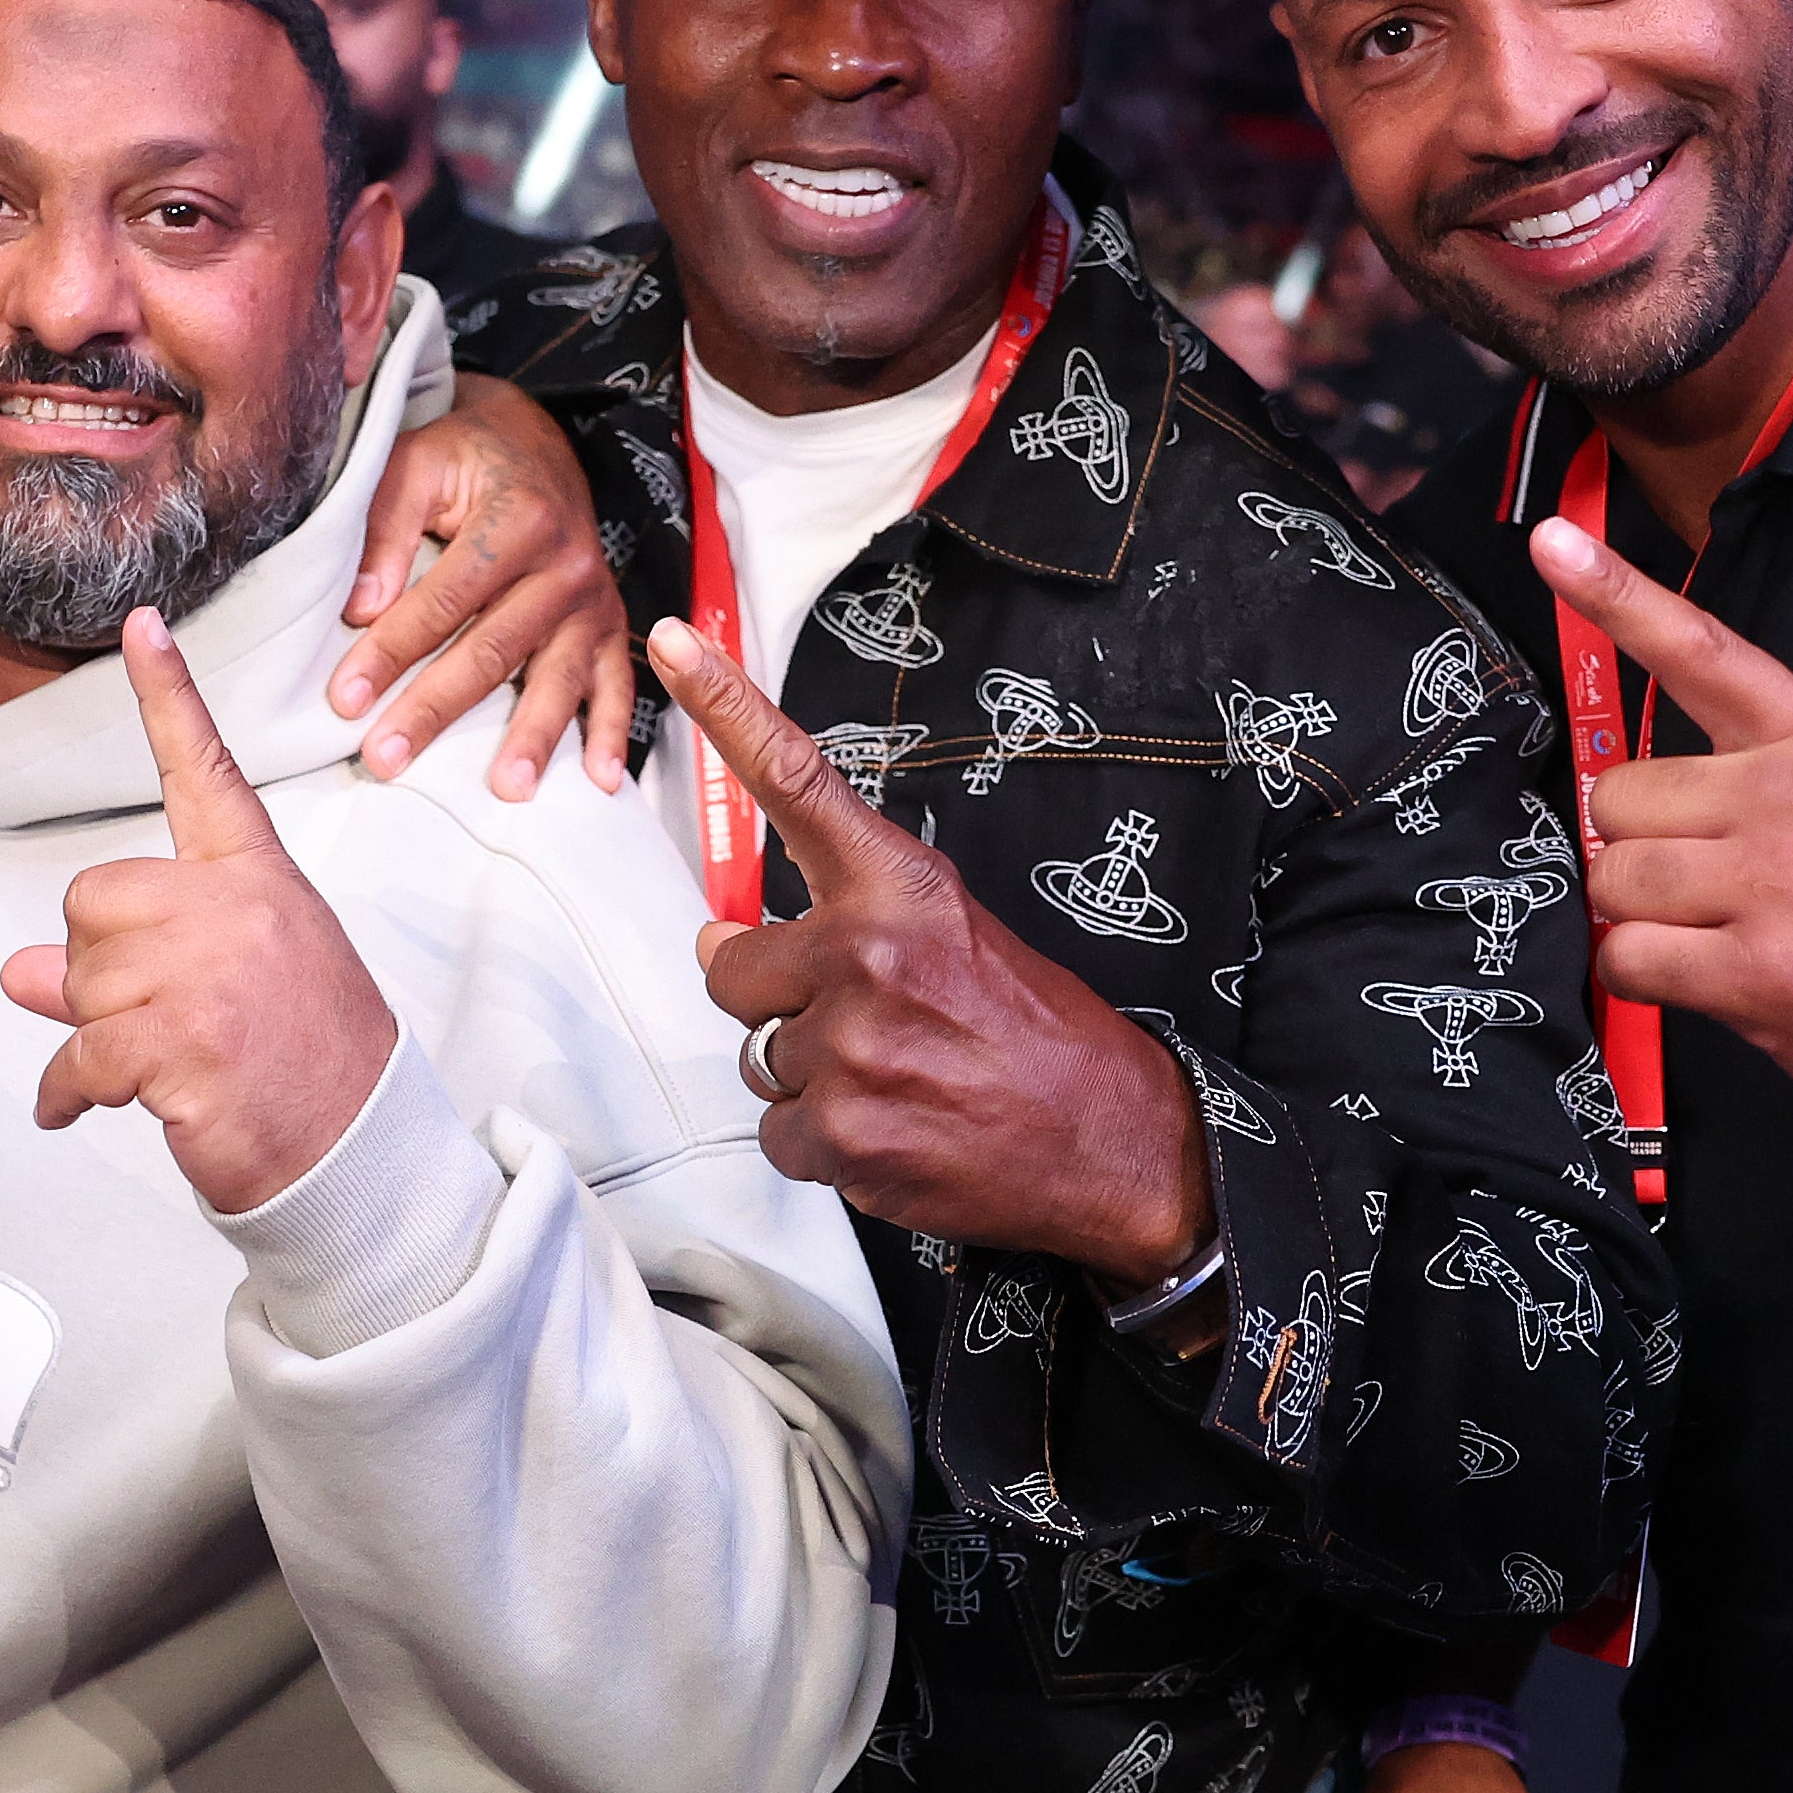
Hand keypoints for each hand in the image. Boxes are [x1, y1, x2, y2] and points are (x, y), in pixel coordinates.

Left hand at [2, 612, 401, 1211]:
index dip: (168, 694)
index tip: (142, 628)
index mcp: (256, 879)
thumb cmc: (311, 1062)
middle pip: (93, 900)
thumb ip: (133, 959)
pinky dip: (68, 1090)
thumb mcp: (235, 983)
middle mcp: (234, 910)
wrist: (357, 1147)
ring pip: (80, 979)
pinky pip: (78, 1054)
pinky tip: (83, 1104)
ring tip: (157, 1066)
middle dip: (100, 967)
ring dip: (93, 1036)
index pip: (204, 771)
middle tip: (159, 1018)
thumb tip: (21, 972)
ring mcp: (210, 973)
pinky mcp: (183, 1041)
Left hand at [332, 377, 634, 801]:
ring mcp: (592, 600)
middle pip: (492, 650)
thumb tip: (361, 610)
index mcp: (517, 519)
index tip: (345, 701)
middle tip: (387, 760)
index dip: (390, 651)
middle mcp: (565, 564)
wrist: (535, 442)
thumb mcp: (416, 462)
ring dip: (532, 738)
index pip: (443, 600)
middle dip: (435, 709)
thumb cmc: (464, 457)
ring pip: (555, 677)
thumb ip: (386, 531)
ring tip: (505, 788)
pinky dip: (610, 734)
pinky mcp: (607, 624)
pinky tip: (599, 780)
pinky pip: (615, 684)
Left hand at [647, 617, 1211, 1283]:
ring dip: (808, 1073)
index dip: (724, 707)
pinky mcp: (844, 1135)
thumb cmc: (1047, 1040)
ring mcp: (850, 1050)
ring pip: (758, 1056)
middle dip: (770, 995)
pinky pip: (779, 1133)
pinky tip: (893, 1130)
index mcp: (902, 889)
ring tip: (897, 1079)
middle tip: (850, 1016)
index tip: (674, 646)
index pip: (794, 781)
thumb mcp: (962, 936)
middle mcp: (866, 957)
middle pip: (731, 968)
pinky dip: (823, 1143)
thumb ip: (853, 921)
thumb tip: (729, 935)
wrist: (1118, 1146)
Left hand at [1538, 514, 1792, 1135]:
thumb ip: (1759, 766)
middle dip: (1638, 846)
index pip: (1703, 650)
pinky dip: (1646, 976)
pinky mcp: (1759, 969)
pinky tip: (1707, 977)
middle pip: (1619, 797)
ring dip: (1641, 916)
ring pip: (1615, 879)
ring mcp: (1777, 883)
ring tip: (1714, 931)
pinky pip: (1631, 957)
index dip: (1618, 596)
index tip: (1554, 544)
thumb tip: (1639, 783)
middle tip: (1701, 883)